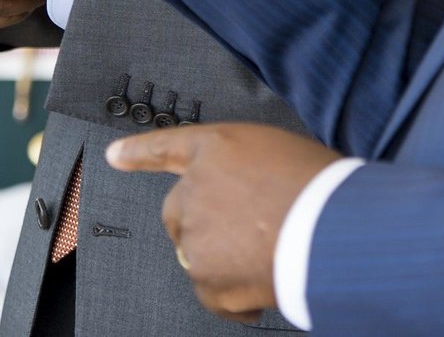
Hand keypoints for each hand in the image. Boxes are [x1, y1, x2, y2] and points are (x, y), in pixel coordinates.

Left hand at [106, 123, 340, 323]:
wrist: (329, 226)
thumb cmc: (319, 184)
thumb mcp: (281, 153)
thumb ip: (249, 169)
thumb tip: (247, 200)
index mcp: (215, 148)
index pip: (166, 146)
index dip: (138, 152)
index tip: (114, 155)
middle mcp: (195, 188)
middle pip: (177, 210)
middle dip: (199, 222)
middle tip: (242, 230)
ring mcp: (196, 236)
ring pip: (197, 254)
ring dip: (225, 258)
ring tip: (270, 251)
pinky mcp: (205, 280)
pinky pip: (212, 295)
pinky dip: (235, 297)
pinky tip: (264, 287)